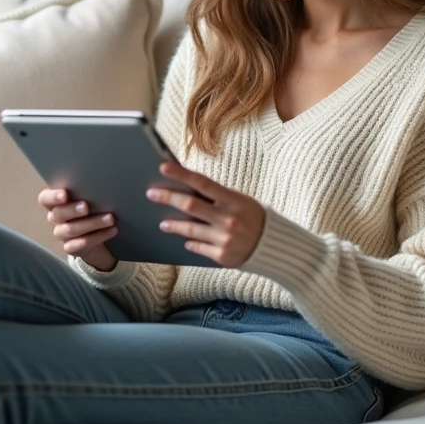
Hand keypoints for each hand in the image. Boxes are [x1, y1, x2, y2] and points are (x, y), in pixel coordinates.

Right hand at [37, 187, 117, 272]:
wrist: (95, 235)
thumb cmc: (90, 210)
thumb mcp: (88, 199)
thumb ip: (87, 192)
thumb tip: (102, 183)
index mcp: (55, 203)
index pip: (45, 199)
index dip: (52, 197)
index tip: (65, 194)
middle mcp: (55, 218)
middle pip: (58, 214)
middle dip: (73, 210)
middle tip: (86, 207)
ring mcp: (62, 234)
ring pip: (72, 229)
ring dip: (93, 223)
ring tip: (110, 218)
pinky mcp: (71, 248)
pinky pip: (82, 243)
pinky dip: (98, 236)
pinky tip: (112, 230)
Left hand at [147, 162, 266, 267]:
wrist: (273, 246)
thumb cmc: (253, 218)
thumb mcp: (241, 201)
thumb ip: (217, 197)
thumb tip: (187, 189)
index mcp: (234, 200)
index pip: (203, 183)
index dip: (181, 175)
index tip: (163, 167)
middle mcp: (228, 219)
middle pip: (190, 206)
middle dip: (168, 198)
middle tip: (151, 194)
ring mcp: (225, 239)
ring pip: (190, 230)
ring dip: (174, 225)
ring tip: (163, 223)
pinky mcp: (222, 256)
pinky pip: (198, 247)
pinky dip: (191, 243)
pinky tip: (186, 240)